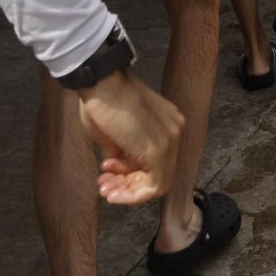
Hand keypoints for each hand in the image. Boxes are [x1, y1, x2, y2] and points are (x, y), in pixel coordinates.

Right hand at [75, 70, 183, 205]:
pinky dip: (132, 194)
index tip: (107, 175)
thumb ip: (121, 154)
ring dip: (128, 192)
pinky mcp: (159, 148)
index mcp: (166, 123)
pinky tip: (110, 190)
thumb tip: (117, 171)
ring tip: (104, 188)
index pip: (156, 161)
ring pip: (158, 182)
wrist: (101, 81)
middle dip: (128, 185)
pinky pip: (155, 185)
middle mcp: (174, 130)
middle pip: (158, 173)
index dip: (130, 176)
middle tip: (104, 187)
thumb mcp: (113, 134)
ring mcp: (170, 139)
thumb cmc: (102, 100)